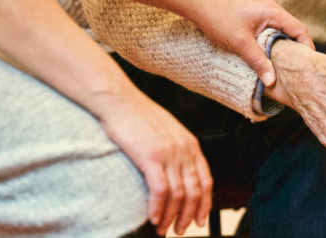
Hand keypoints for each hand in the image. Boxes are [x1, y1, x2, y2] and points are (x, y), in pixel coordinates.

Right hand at [87, 89, 212, 235]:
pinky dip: (158, 208)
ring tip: (163, 229)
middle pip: (194, 192)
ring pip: (178, 194)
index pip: (206, 181)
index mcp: (191, 145)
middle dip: (188, 216)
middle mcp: (184, 150)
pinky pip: (160, 190)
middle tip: (179, 230)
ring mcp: (169, 153)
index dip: (204, 204)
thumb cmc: (138, 116)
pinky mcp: (150, 156)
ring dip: (171, 216)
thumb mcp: (167, 132)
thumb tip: (177, 172)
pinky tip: (153, 218)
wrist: (119, 100)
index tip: (199, 220)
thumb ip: (176, 150)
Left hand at [191, 0, 314, 85]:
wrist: (197, 4)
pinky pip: (269, 29)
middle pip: (292, 30)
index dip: (306, 47)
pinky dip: (271, 41)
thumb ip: (258, 62)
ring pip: (280, 30)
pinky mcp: (253, 14)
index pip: (299, 30)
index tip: (307, 65)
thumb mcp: (240, 43)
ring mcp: (262, 10)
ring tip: (283, 65)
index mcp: (273, 11)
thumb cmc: (218, 18)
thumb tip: (272, 81)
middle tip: (297, 68)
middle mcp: (271, 8)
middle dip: (295, 49)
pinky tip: (266, 54)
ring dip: (282, 46)